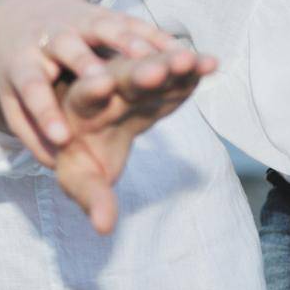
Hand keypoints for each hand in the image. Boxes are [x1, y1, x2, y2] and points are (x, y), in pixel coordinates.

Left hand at [0, 0, 180, 165]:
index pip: (31, 88)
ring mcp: (79, 21)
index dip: (45, 113)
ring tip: (157, 67)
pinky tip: (185, 56)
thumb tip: (54, 164)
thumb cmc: (20, 68)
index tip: (62, 140)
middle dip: (85, 65)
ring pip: (104, 29)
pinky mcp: (106, 15)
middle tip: (104, 84)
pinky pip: (135, 24)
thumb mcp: (11, 97)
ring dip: (130, 45)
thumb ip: (31, 129)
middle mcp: (49, 37)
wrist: (21, 10)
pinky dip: (158, 39)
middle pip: (67, 47)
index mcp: (22, 62)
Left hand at [53, 46, 214, 233]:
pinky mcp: (157, 80)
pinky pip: (174, 73)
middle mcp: (104, 86)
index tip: (100, 83)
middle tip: (156, 69)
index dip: (92, 90)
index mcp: (79, 108)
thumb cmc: (81, 156)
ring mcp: (133, 80)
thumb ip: (92, 196)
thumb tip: (104, 228)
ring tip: (190, 60)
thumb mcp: (81, 177)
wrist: (91, 130)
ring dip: (169, 64)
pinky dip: (190, 70)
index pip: (82, 95)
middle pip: (120, 76)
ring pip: (150, 68)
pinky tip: (210, 64)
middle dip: (138, 73)